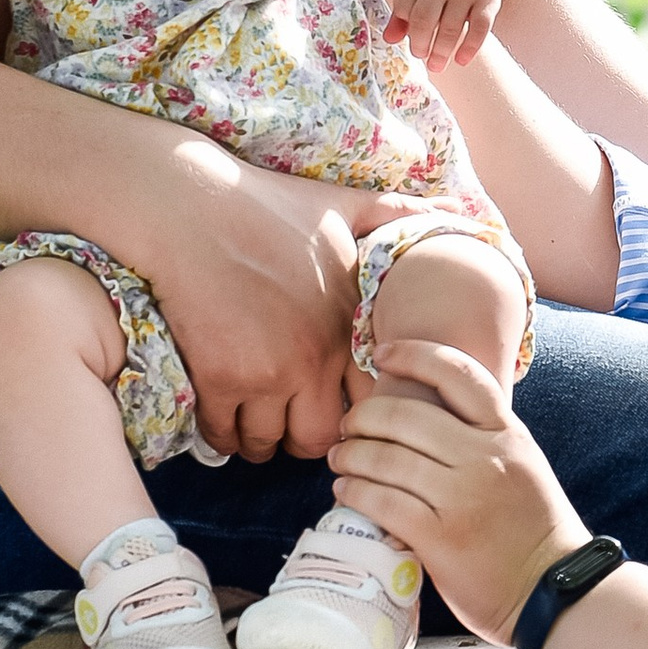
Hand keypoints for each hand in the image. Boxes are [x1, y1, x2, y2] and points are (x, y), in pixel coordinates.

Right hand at [132, 144, 372, 462]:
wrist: (191, 207)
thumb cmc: (267, 205)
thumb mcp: (344, 203)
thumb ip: (399, 213)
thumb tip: (455, 209)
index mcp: (348, 324)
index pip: (373, 400)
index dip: (359, 411)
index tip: (340, 405)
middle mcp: (315, 358)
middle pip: (324, 438)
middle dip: (310, 440)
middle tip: (295, 426)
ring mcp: (266, 373)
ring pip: (270, 444)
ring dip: (263, 441)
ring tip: (257, 426)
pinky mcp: (219, 379)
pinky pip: (223, 435)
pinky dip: (221, 435)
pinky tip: (222, 418)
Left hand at [329, 338, 586, 642]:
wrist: (556, 592)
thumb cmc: (533, 530)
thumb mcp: (522, 466)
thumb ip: (483, 439)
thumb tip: (425, 417)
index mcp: (507, 435)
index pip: (459, 374)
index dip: (415, 355)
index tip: (384, 353)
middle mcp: (485, 459)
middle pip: (407, 416)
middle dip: (364, 416)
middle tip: (349, 426)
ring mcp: (463, 499)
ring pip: (387, 459)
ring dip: (351, 455)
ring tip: (340, 458)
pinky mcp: (442, 539)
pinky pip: (383, 502)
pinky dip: (355, 492)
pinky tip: (345, 491)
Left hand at [389, 0, 502, 73]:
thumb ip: (402, 9)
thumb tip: (389, 40)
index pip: (404, 7)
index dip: (405, 27)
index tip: (410, 38)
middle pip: (424, 19)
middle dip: (420, 44)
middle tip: (421, 56)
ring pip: (450, 28)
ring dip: (441, 52)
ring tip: (436, 65)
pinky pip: (479, 28)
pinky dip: (469, 48)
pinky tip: (461, 61)